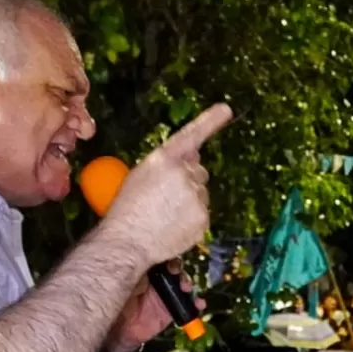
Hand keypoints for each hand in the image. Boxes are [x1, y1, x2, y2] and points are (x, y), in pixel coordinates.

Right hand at [103, 104, 230, 266]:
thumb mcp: (139, 176)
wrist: (128, 242)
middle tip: (167, 197)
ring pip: (201, 193)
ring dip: (190, 200)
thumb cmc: (126, 210)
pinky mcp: (203, 217)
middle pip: (198, 170)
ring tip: (165, 215)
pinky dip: (192, 220)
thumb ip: (167, 163)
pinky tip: (173, 226)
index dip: (210, 121)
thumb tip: (193, 155)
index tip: (226, 109)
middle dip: (189, 180)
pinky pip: (202, 214)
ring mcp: (196, 196)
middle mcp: (184, 173)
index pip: (191, 135)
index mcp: (163, 159)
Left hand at [108, 263, 206, 350]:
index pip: (159, 257)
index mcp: (144, 270)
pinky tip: (199, 303)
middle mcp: (158, 279)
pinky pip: (188, 303)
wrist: (119, 331)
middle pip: (174, 268)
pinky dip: (195, 303)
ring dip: (187, 283)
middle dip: (178, 269)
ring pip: (182, 283)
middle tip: (176, 273)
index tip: (166, 260)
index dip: (166, 256)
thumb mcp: (121, 284)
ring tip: (186, 288)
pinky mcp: (172, 309)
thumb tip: (141, 261)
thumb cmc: (115, 303)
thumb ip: (131, 274)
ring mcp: (166, 294)